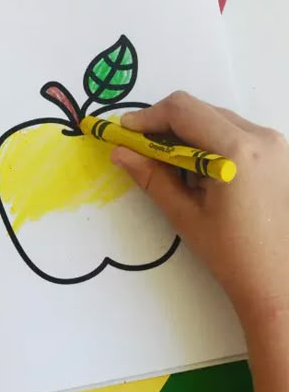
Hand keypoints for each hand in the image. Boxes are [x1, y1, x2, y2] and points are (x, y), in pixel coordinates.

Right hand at [111, 91, 288, 326]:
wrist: (280, 282)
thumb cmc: (232, 254)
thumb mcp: (184, 213)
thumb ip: (150, 175)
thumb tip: (118, 151)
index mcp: (237, 151)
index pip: (183, 110)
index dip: (147, 117)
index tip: (123, 132)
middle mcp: (262, 137)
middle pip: (201, 110)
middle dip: (165, 124)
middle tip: (139, 148)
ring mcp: (277, 144)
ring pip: (218, 119)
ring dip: (188, 133)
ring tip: (171, 166)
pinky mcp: (282, 154)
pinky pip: (237, 133)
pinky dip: (210, 142)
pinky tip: (200, 172)